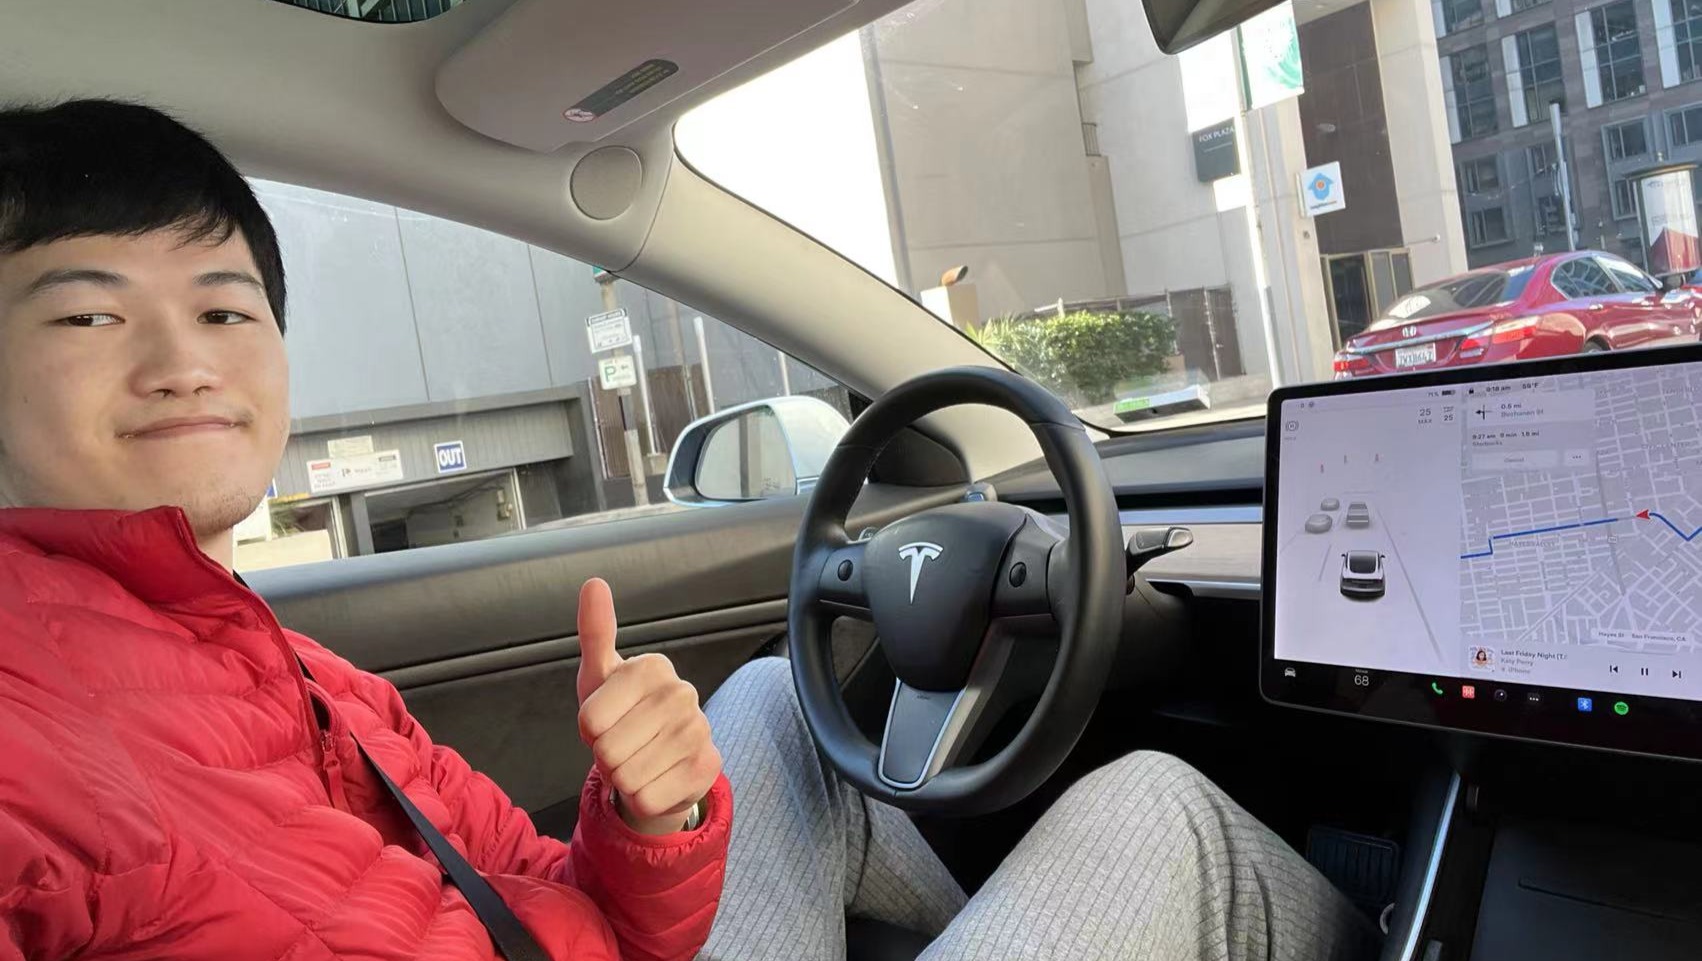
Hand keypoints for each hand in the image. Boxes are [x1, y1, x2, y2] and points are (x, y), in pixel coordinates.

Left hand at [576, 578, 721, 834]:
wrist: (659, 759)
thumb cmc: (622, 714)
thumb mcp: (600, 676)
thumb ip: (596, 631)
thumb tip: (594, 583)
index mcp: (653, 667)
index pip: (590, 720)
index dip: (588, 730)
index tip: (605, 720)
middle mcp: (683, 693)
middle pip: (608, 751)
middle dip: (606, 757)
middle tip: (623, 744)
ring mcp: (700, 731)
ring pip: (628, 778)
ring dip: (624, 778)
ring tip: (638, 760)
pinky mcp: (708, 768)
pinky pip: (649, 799)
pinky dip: (643, 798)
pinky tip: (657, 779)